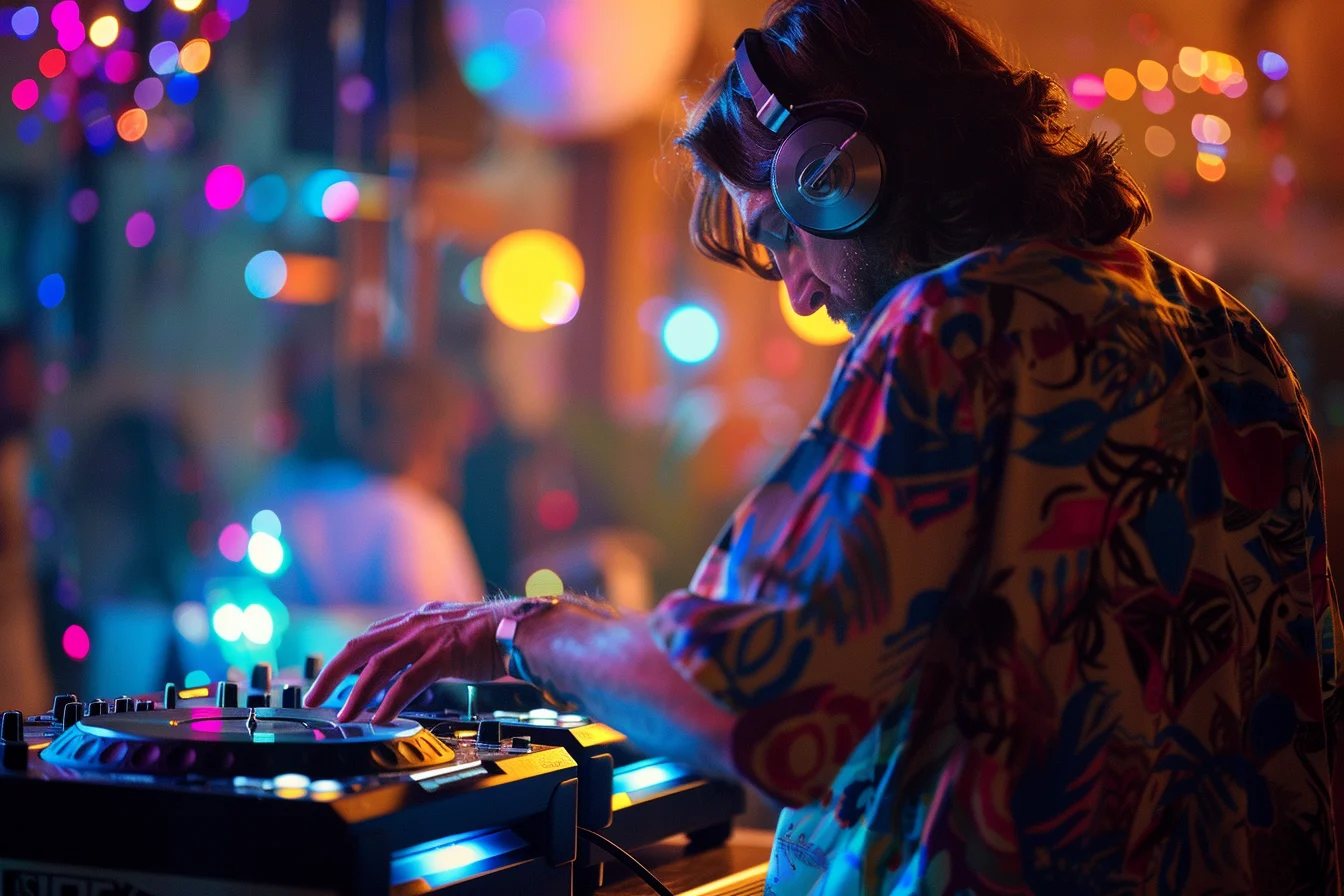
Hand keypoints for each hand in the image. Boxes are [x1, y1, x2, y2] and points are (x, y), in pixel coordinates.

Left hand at [304, 600, 513, 722]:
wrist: (522, 628)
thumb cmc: (494, 636)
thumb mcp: (451, 636)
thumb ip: (429, 648)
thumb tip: (413, 670)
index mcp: (417, 620)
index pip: (370, 638)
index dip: (345, 659)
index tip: (330, 680)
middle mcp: (416, 625)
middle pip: (360, 646)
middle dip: (332, 673)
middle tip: (314, 698)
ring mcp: (429, 638)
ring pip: (379, 665)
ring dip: (356, 693)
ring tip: (345, 715)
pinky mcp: (444, 654)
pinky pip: (409, 681)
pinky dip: (390, 701)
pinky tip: (381, 718)